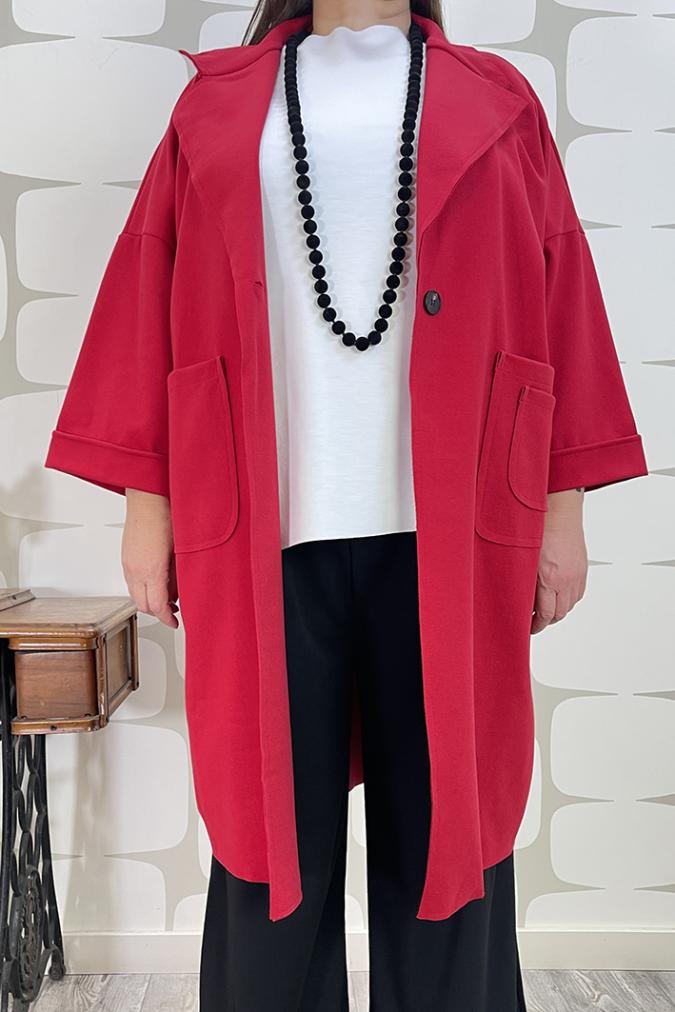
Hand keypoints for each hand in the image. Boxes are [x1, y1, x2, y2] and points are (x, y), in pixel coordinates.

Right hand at [122, 489, 178, 627]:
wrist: (149, 497)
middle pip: (143, 605)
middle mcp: (136, 569)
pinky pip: (131, 582)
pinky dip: (142, 588)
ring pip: (135, 595)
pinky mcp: (125, 557)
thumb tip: (181, 590)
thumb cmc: (168, 515)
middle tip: (173, 612)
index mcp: (152, 569)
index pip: (157, 606)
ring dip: (149, 600)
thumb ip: (179, 574)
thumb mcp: (182, 550)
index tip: (176, 622)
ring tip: (167, 597)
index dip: (167, 618)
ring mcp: (128, 563)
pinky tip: (156, 582)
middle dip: (158, 612)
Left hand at [531, 489, 587, 633]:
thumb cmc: (540, 529)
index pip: (546, 614)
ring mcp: (577, 575)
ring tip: (546, 607)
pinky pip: (578, 593)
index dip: (537, 625)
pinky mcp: (583, 569)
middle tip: (536, 619)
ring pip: (570, 604)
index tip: (530, 627)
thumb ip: (524, 580)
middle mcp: (566, 579)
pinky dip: (569, 598)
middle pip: (560, 613)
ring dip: (559, 609)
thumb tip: (521, 598)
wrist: (560, 512)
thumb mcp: (524, 558)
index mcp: (549, 578)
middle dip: (547, 619)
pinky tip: (559, 594)